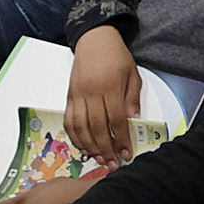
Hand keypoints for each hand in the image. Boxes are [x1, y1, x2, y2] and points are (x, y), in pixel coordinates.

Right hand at [65, 25, 142, 160]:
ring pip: (80, 126)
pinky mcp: (69, 97)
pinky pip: (69, 120)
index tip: (126, 153)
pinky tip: (82, 146)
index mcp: (110, 87)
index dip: (121, 139)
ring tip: (98, 158)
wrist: (94, 40)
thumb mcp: (133, 73)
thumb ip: (132, 97)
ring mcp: (78, 95)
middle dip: (105, 148)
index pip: (116, 119)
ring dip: (89, 146)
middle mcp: (91, 92)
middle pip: (97, 127)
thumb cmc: (116, 56)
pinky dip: (74, 136)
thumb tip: (134, 118)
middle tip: (112, 163)